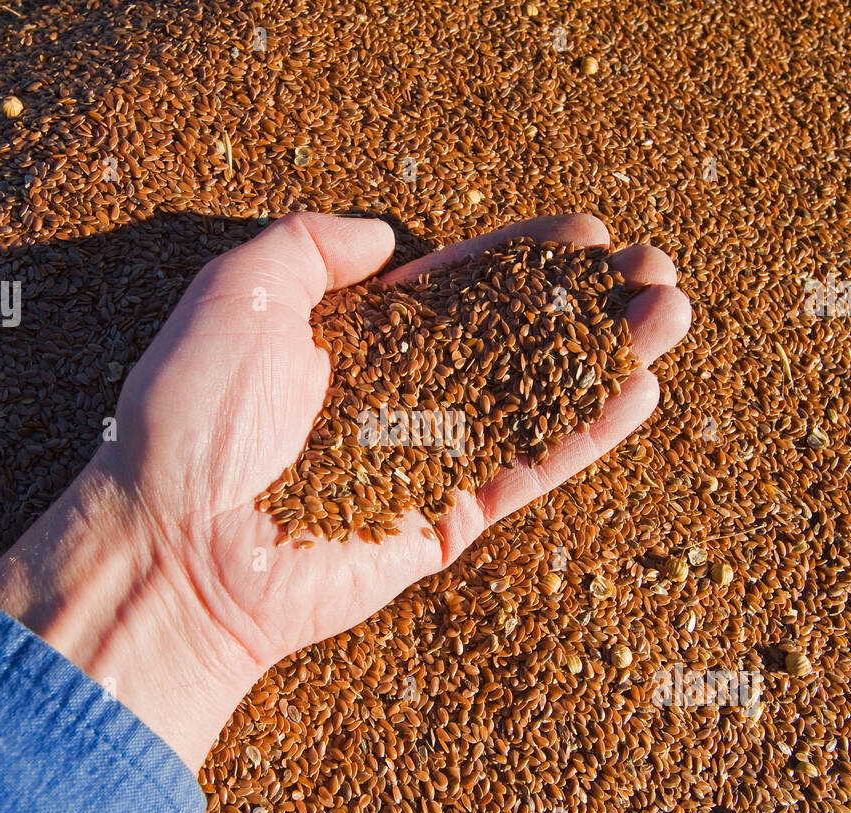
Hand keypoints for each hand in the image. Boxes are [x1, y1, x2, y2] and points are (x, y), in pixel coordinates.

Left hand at [0, 211, 689, 770]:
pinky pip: (523, 469)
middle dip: (584, 302)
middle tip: (656, 268)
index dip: (521, 257)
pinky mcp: (443, 519)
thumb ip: (312, 245)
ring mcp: (426, 458)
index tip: (585, 232)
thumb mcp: (240, 293)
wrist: (176, 543)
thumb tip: (388, 235)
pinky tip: (639, 391)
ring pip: (534, 398)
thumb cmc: (194, 414)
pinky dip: (582, 433)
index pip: (457, 285)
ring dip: (606, 358)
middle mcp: (398, 394)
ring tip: (674, 314)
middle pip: (513, 336)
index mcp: (353, 339)